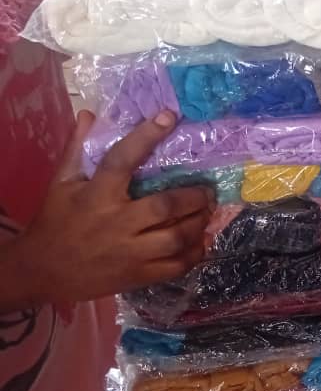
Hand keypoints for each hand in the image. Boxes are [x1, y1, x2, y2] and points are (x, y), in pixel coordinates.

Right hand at [0, 110, 213, 311]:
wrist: (43, 271)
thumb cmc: (56, 222)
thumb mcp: (61, 183)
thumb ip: (77, 148)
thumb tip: (90, 115)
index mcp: (96, 195)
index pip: (123, 159)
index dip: (147, 136)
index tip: (169, 117)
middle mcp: (117, 223)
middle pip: (165, 207)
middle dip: (194, 196)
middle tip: (207, 189)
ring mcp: (130, 252)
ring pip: (176, 238)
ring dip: (199, 223)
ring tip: (207, 212)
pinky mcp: (138, 275)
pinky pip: (176, 266)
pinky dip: (194, 253)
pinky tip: (200, 241)